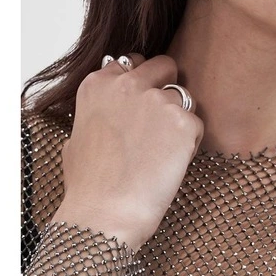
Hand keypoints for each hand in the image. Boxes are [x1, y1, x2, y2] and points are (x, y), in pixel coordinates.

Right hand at [52, 54, 203, 252]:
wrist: (105, 213)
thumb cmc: (89, 186)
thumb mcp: (77, 138)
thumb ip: (98, 113)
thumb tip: (107, 114)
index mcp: (99, 84)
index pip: (132, 62)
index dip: (142, 82)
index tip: (141, 104)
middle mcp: (128, 84)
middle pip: (165, 66)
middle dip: (167, 88)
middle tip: (162, 123)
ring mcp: (158, 100)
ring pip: (184, 98)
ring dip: (179, 120)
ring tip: (162, 152)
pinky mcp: (183, 121)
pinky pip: (197, 124)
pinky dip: (190, 143)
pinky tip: (170, 163)